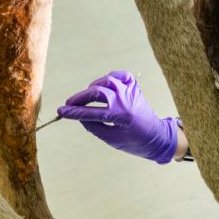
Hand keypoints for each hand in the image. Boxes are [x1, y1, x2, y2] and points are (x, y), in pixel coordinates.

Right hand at [57, 71, 177, 163]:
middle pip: (96, 92)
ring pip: (107, 81)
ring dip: (93, 87)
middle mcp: (126, 100)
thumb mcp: (112, 139)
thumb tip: (79, 116)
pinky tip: (104, 84)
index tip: (61, 112)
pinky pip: (121, 75)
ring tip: (86, 97)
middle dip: (80, 98)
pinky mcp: (135, 88)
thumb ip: (94, 127)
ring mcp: (131, 91)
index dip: (74, 113)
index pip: (91, 113)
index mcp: (121, 116)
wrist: (157, 137)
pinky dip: (110, 77)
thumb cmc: (135, 142)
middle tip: (69, 104)